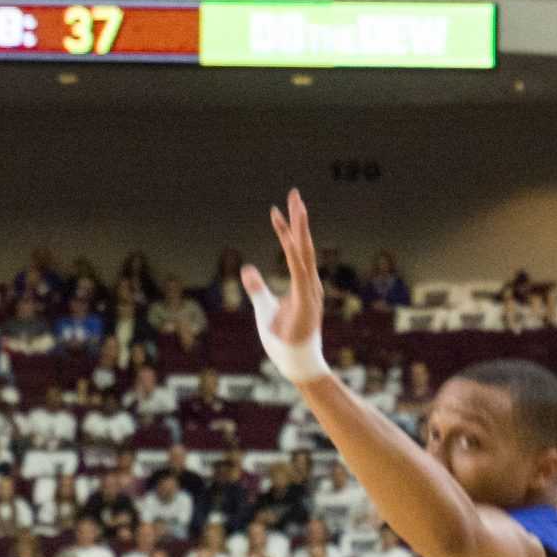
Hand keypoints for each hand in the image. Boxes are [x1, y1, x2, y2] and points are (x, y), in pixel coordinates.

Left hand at [242, 189, 325, 353]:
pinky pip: (300, 273)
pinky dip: (295, 255)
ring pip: (303, 253)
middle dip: (298, 219)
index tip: (276, 209)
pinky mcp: (306, 303)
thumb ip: (257, 288)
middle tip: (294, 193)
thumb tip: (246, 267)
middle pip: (303, 245)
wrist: (296, 363)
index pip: (294, 250)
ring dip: (299, 229)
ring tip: (297, 206)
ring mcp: (310, 291)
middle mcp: (309, 283)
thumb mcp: (264, 308)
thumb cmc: (283, 339)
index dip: (286, 229)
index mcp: (302, 283)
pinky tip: (290, 238)